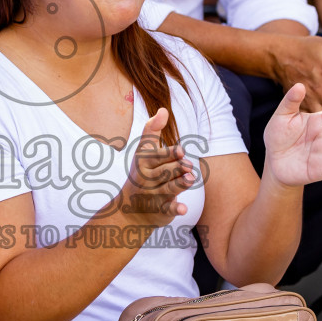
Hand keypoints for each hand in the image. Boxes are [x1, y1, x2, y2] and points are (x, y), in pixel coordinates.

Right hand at [117, 109, 196, 225]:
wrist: (131, 208)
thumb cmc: (142, 173)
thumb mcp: (144, 152)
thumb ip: (152, 130)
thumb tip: (163, 109)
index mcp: (143, 163)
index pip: (157, 157)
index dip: (169, 154)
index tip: (181, 151)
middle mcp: (147, 179)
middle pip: (165, 172)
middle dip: (177, 168)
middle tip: (188, 166)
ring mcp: (153, 196)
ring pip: (169, 188)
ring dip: (180, 184)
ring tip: (190, 178)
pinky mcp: (161, 210)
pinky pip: (168, 210)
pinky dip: (175, 209)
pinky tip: (183, 209)